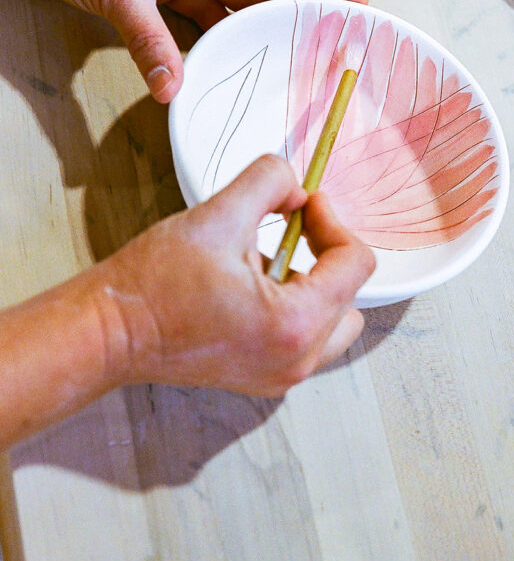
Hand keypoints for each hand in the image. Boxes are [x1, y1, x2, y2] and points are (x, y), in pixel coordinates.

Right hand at [103, 155, 375, 394]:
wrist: (111, 332)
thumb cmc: (155, 284)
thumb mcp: (217, 214)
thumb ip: (270, 182)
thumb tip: (298, 187)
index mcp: (294, 324)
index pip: (355, 265)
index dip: (333, 222)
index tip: (305, 204)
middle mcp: (296, 360)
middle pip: (350, 299)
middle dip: (327, 258)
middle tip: (293, 231)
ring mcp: (280, 376)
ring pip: (331, 323)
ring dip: (311, 285)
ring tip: (264, 260)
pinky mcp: (263, 378)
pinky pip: (303, 339)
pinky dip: (291, 307)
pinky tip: (249, 285)